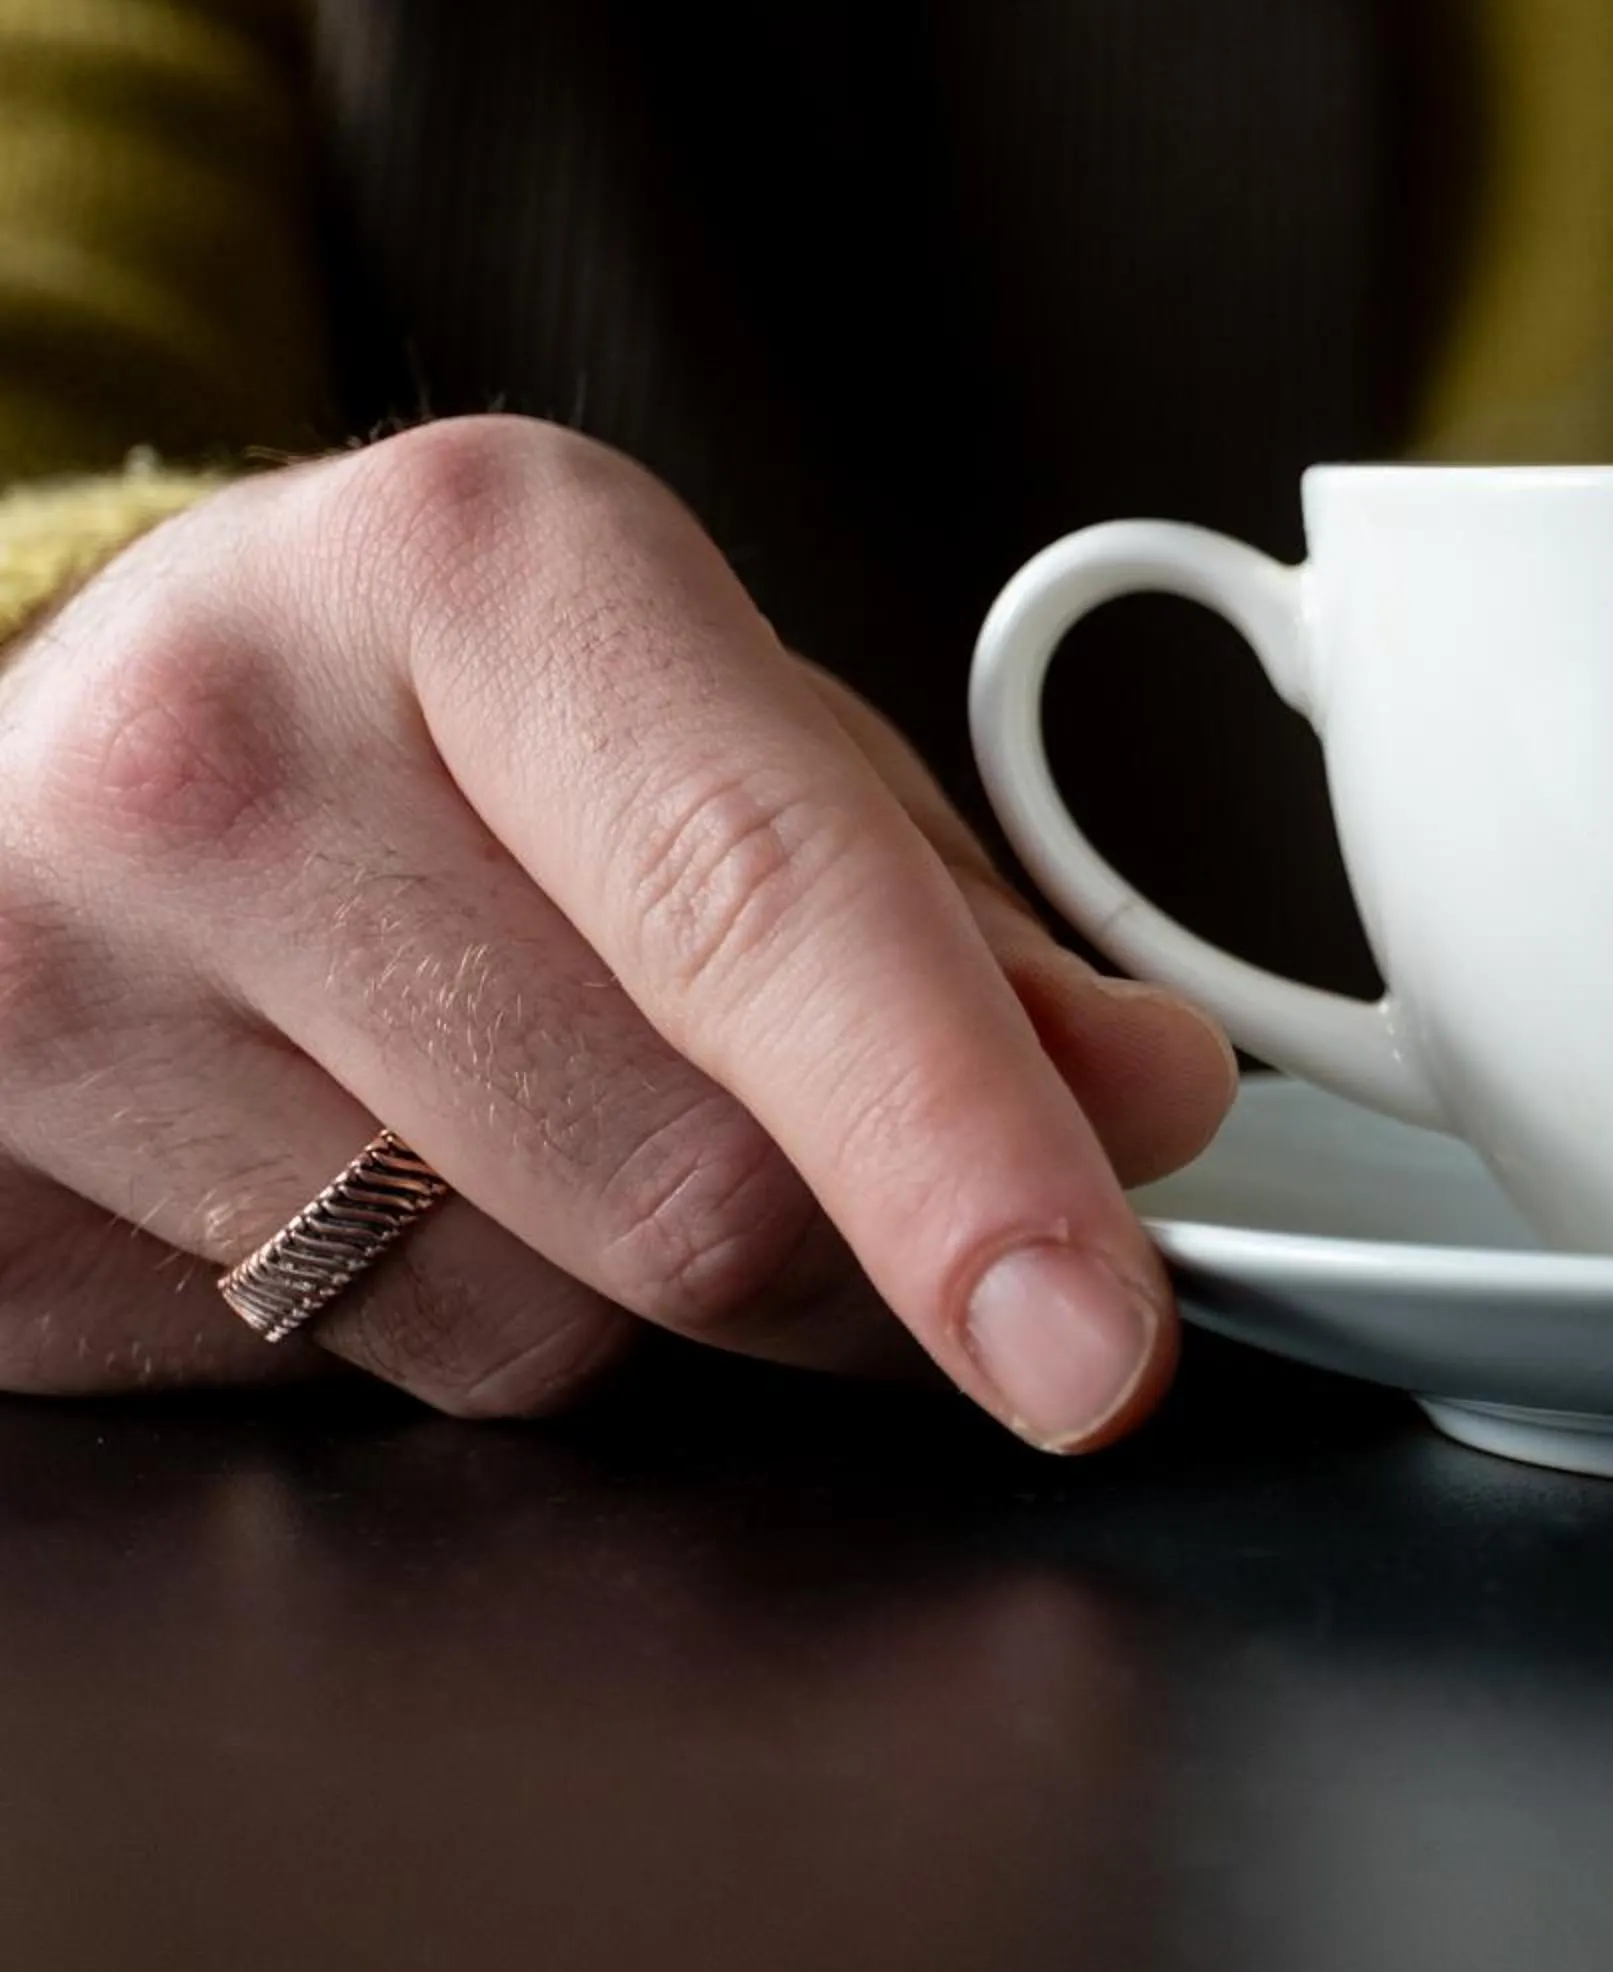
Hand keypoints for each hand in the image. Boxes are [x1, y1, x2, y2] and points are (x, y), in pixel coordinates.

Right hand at [0, 420, 1234, 1443]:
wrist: (78, 722)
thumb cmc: (452, 716)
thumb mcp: (732, 730)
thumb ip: (966, 929)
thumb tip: (1144, 1103)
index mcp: (479, 572)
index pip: (767, 912)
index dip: (960, 1150)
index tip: (1091, 1341)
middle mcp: (227, 747)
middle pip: (687, 1190)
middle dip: (850, 1251)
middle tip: (870, 1186)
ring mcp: (47, 979)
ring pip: (531, 1338)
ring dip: (636, 1292)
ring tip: (541, 1095)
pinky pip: (341, 1398)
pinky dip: (443, 1322)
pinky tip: (376, 1154)